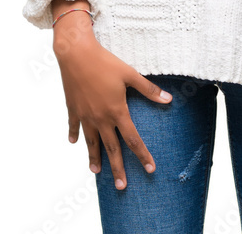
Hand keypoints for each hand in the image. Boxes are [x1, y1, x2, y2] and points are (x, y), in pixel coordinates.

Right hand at [52, 12, 171, 189]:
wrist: (76, 54)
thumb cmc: (105, 62)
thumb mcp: (130, 74)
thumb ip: (148, 89)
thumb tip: (168, 99)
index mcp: (117, 111)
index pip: (132, 139)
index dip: (142, 155)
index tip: (150, 169)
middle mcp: (101, 118)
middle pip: (111, 148)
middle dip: (117, 168)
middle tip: (122, 186)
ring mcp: (85, 115)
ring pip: (91, 142)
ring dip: (94, 157)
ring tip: (96, 172)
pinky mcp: (73, 109)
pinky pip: (74, 126)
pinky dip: (75, 135)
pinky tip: (75, 143)